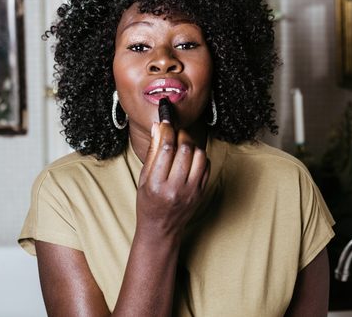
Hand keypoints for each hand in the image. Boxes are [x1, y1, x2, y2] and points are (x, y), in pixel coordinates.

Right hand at [136, 121, 209, 240]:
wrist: (161, 229)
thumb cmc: (148, 203)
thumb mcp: (144, 178)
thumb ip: (152, 152)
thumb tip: (157, 127)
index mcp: (156, 184)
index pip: (166, 149)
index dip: (167, 130)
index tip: (165, 122)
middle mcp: (175, 188)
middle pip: (185, 149)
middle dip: (180, 134)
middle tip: (175, 133)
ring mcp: (191, 191)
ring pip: (199, 155)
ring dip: (192, 145)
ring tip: (183, 145)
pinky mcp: (202, 192)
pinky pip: (207, 166)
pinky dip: (200, 156)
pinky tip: (190, 158)